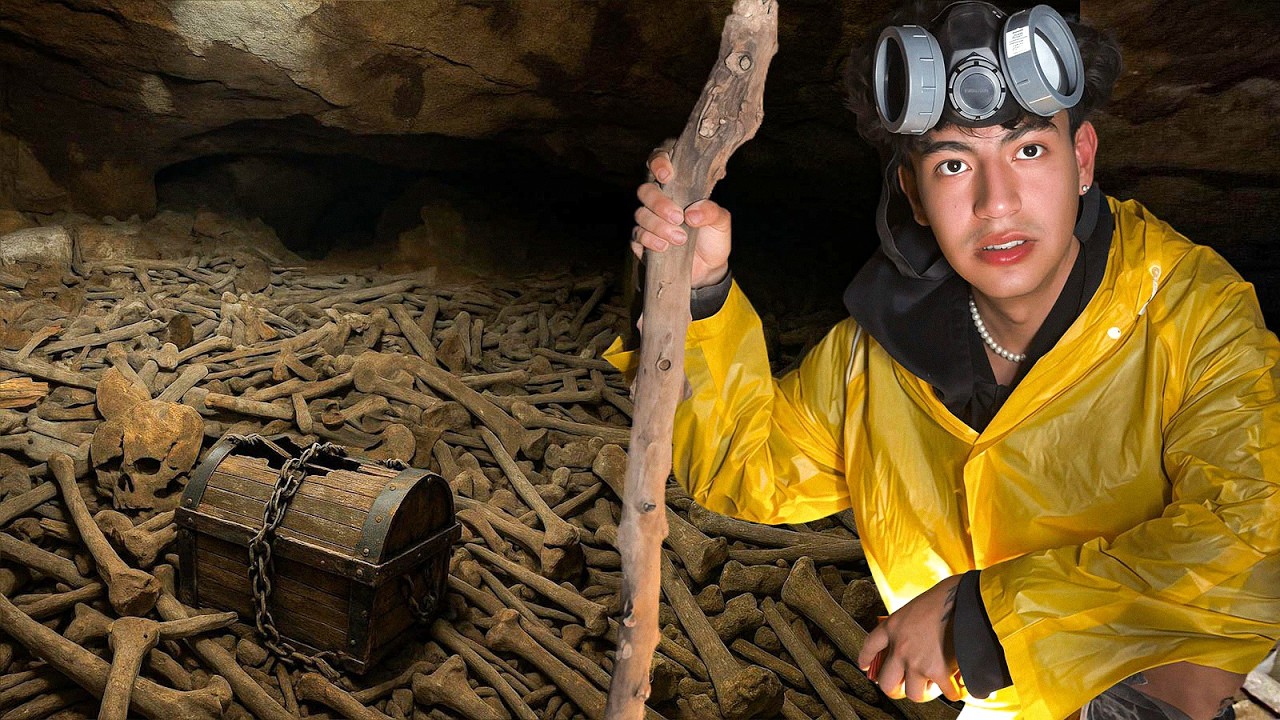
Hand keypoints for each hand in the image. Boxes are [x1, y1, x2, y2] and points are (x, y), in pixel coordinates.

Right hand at [631, 149, 732, 288]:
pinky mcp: (642, 240)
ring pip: (640, 214)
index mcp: (679, 187)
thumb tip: (692, 213)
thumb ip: (712, 211)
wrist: (708, 269)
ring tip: (680, 239)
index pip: (660, 163)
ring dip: (659, 226)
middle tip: (678, 217)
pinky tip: (664, 246)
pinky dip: (649, 239)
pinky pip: (636, 234)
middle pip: (645, 190)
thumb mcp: (721, 222)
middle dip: (659, 203)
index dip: (658, 162)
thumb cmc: (713, 238)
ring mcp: (649, 220)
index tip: (666, 175)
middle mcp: (660, 201)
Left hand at [858, 575, 964, 702]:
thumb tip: (916, 640)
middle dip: (895, 689)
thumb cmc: (944, 597)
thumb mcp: (915, 607)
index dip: (866, 659)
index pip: (870, 646)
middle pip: (886, 683)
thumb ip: (909, 626)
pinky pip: (945, 693)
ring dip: (924, 692)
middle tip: (904, 687)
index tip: (865, 666)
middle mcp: (900, 648)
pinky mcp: (938, 670)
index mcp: (893, 627)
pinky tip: (957, 688)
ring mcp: (917, 661)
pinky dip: (953, 692)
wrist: (964, 600)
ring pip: (913, 694)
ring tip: (932, 685)